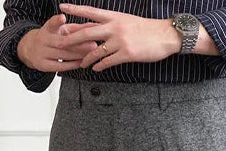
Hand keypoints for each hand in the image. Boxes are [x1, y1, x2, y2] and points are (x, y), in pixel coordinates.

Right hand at [17, 14, 99, 71]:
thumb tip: (92, 25)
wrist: (30, 50)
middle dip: (79, 44)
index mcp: (47, 29)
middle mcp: (43, 40)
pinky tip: (81, 62)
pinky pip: (60, 66)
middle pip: (62, 42)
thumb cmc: (50, 38)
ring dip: (79, 55)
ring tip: (91, 53)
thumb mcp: (59, 30)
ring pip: (63, 55)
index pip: (51, 24)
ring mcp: (42, 53)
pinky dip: (72, 64)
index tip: (63, 18)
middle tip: (93, 44)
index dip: (57, 21)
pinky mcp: (44, 65)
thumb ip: (74, 28)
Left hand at [58, 4, 181, 70]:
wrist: (165, 35)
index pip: (90, 12)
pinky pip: (108, 61)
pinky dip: (100, 65)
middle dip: (72, 38)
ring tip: (80, 63)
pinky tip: (95, 69)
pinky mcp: (127, 53)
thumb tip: (97, 26)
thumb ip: (111, 24)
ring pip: (97, 50)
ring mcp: (120, 40)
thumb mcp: (127, 21)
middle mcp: (115, 27)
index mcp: (114, 17)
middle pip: (88, 32)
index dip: (75, 10)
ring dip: (86, 58)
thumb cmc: (147, 29)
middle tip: (60, 43)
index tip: (61, 7)